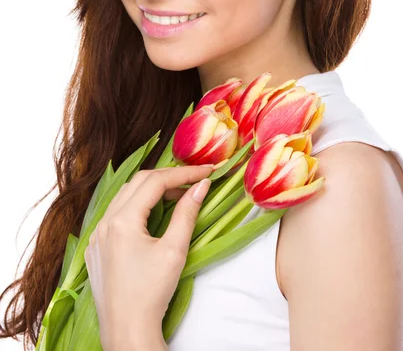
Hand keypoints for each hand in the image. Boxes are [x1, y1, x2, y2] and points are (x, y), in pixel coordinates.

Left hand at [84, 164, 213, 350]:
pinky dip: (136, 206)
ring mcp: (97, 235)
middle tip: (194, 180)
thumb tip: (201, 186)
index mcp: (122, 220)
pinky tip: (152, 216)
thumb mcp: (174, 250)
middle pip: (138, 182)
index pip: (156, 181)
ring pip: (125, 196)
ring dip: (151, 190)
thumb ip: (187, 213)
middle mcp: (105, 222)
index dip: (184, 173)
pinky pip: (115, 214)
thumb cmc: (152, 293)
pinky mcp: (96, 248)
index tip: (207, 171)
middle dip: (168, 177)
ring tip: (178, 195)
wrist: (127, 331)